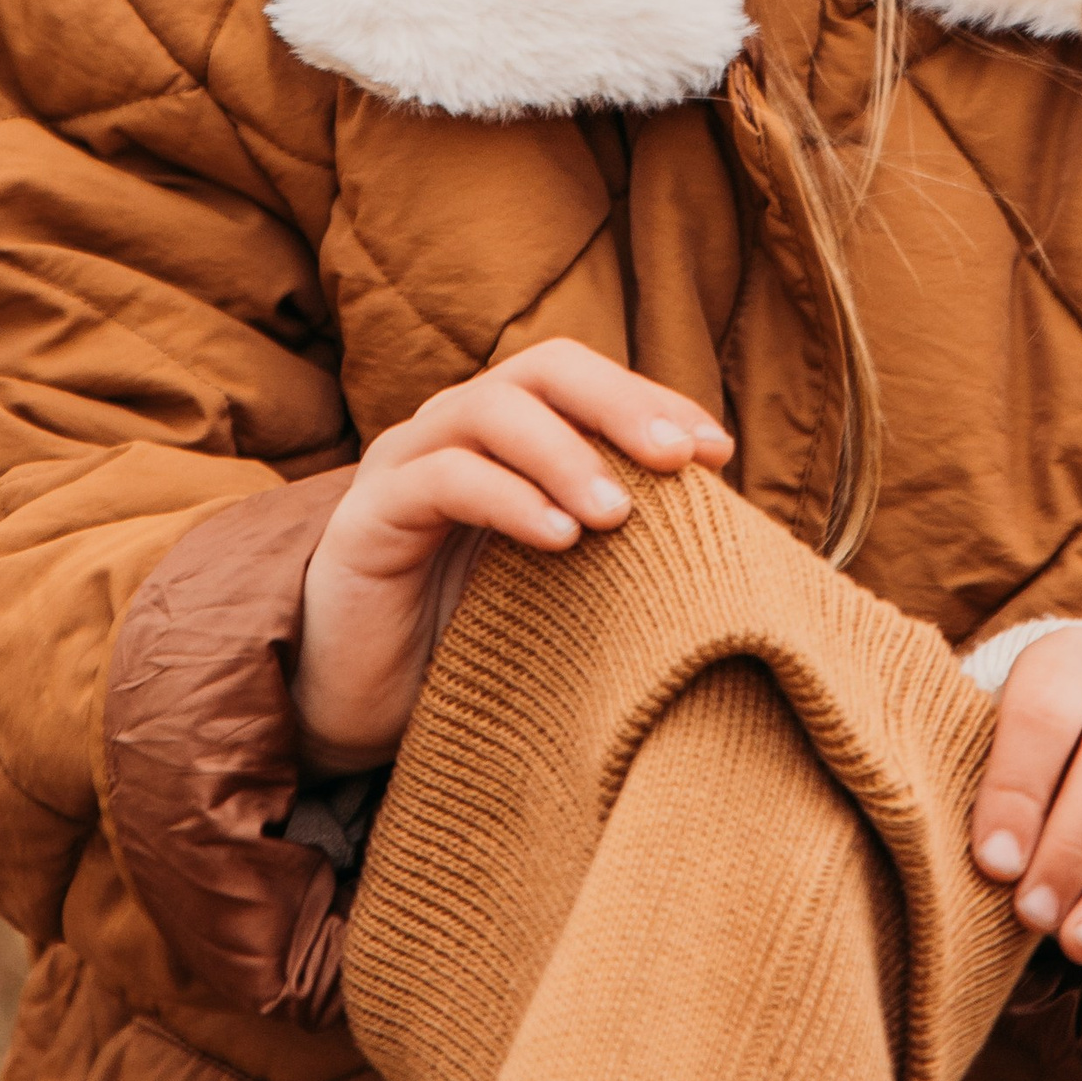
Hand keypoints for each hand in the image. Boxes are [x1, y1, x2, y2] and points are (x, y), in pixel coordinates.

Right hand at [296, 341, 730, 773]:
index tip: (716, 452)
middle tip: (679, 458)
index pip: (582, 381)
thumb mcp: (556, 580)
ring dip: (565, 453)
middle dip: (618, 403)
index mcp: (505, 435)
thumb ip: (613, 543)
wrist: (357, 708)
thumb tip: (724, 534)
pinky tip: (559, 540)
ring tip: (619, 513)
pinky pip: (441, 480)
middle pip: (541, 372)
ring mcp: (403, 465)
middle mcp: (453, 430)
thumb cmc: (467, 638)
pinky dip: (507, 498)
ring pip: (489, 412)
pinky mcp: (366, 518)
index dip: (651, 399)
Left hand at [968, 629, 1081, 983]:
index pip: (1046, 711)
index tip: (993, 866)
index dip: (1018, 790)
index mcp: (1074, 657)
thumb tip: (987, 866)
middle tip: (1035, 917)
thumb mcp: (993, 747)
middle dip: (1074, 850)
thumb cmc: (1031, 757)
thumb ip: (984, 790)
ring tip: (1081, 949)